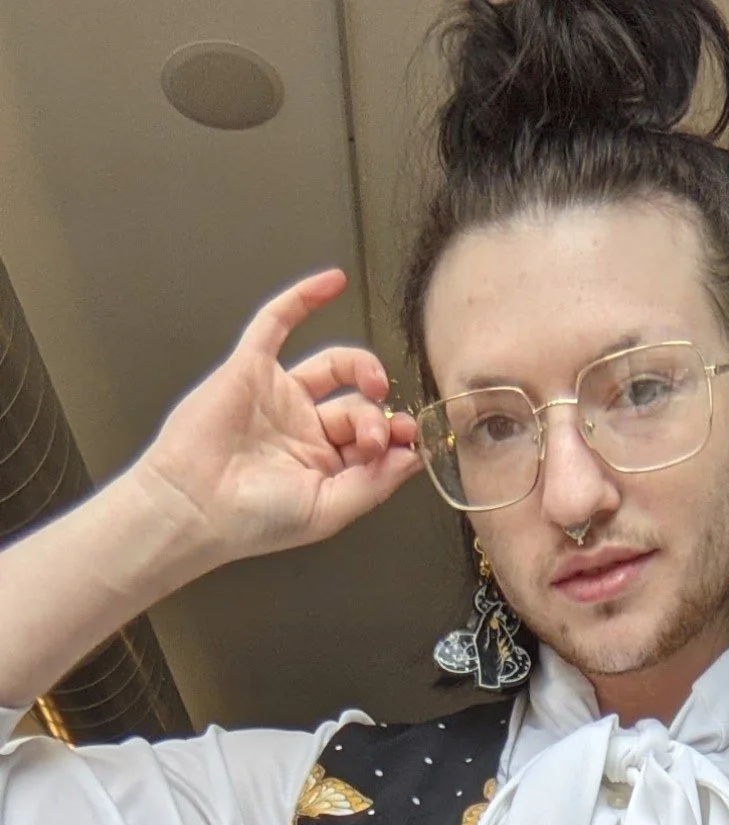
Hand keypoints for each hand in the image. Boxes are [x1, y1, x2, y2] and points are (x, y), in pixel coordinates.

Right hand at [132, 269, 425, 567]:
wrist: (194, 507)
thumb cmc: (253, 520)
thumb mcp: (329, 510)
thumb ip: (375, 484)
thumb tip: (414, 456)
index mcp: (325, 468)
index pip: (375, 441)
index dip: (396, 438)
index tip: (409, 441)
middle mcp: (305, 431)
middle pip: (359, 406)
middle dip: (375, 418)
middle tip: (376, 434)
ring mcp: (279, 398)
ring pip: (333, 366)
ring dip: (362, 368)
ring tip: (375, 382)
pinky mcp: (250, 369)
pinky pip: (278, 323)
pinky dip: (304, 300)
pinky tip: (334, 282)